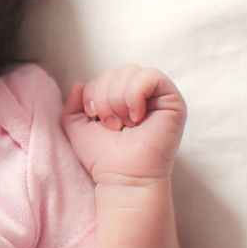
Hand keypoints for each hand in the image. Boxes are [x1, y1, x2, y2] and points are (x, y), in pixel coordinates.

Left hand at [61, 64, 186, 185]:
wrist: (122, 177)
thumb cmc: (102, 156)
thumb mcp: (77, 126)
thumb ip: (73, 104)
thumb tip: (78, 82)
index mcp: (123, 97)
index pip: (105, 75)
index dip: (94, 93)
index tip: (96, 119)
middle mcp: (142, 95)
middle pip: (117, 70)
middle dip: (106, 97)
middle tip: (112, 125)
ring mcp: (159, 97)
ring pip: (131, 71)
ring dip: (119, 98)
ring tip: (125, 123)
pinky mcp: (173, 102)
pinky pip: (152, 76)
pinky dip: (135, 94)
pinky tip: (136, 117)